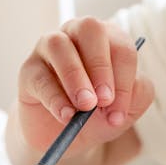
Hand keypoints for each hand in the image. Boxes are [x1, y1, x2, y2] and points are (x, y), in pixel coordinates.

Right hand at [17, 18, 153, 156]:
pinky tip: (66, 115)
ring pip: (60, 45)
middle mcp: (78, 34)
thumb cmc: (99, 113)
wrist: (66, 135)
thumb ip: (136, 95)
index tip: (119, 111)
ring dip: (75, 76)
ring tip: (85, 107)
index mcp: (108, 39)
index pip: (122, 47)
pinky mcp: (29, 69)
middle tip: (104, 99)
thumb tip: (122, 94)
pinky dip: (54, 98)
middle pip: (90, 28)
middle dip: (100, 65)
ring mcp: (49, 47)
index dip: (124, 80)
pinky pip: (40, 76)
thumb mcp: (125, 108)